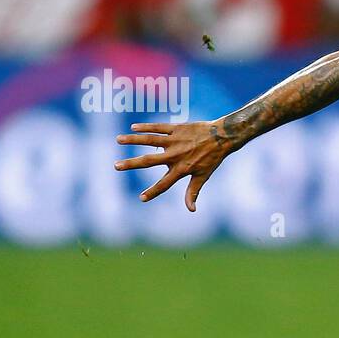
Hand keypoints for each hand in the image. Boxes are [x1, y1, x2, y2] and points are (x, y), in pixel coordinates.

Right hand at [114, 121, 228, 210]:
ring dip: (133, 139)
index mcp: (181, 169)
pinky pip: (158, 127)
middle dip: (132, 163)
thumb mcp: (203, 176)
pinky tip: (133, 127)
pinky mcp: (177, 129)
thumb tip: (191, 210)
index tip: (141, 199)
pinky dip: (146, 127)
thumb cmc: (212, 159)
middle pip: (149, 160)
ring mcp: (175, 141)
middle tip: (116, 166)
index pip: (164, 184)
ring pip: (150, 139)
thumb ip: (193, 192)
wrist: (222, 137)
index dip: (153, 192)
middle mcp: (175, 155)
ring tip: (118, 140)